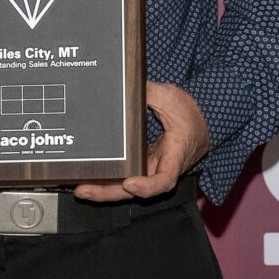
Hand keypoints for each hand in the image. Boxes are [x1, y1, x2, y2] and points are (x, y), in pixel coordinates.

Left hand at [75, 82, 209, 202]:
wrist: (199, 124)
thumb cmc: (189, 115)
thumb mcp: (172, 98)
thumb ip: (150, 92)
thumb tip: (125, 86)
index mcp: (174, 157)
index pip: (163, 180)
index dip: (146, 186)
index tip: (130, 183)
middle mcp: (159, 169)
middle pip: (135, 191)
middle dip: (108, 193)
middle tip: (85, 190)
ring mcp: (148, 170)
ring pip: (125, 189)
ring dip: (101, 190)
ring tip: (79, 187)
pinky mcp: (139, 166)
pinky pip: (121, 178)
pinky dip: (105, 180)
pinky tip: (85, 178)